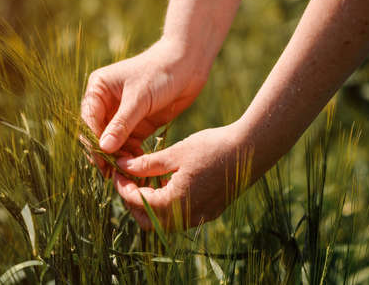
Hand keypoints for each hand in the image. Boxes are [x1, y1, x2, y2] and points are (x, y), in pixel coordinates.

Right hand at [81, 38, 208, 168]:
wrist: (189, 64)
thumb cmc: (160, 72)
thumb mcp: (139, 98)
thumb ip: (121, 124)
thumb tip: (103, 148)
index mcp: (99, 90)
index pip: (89, 121)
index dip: (93, 142)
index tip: (101, 161)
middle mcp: (108, 103)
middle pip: (99, 134)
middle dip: (105, 153)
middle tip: (112, 173)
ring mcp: (124, 115)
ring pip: (115, 143)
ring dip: (119, 157)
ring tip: (127, 173)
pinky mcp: (139, 123)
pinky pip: (130, 144)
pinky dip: (132, 155)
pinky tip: (138, 166)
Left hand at [114, 122, 250, 229]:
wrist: (251, 149)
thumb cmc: (212, 147)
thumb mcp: (175, 153)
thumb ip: (146, 164)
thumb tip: (122, 166)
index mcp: (175, 202)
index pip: (138, 202)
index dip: (122, 187)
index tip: (117, 171)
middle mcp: (187, 216)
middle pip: (149, 221)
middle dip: (134, 202)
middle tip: (128, 180)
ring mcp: (200, 216)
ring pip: (165, 221)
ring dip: (151, 204)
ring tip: (146, 179)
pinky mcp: (210, 211)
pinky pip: (181, 216)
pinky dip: (168, 204)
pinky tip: (167, 183)